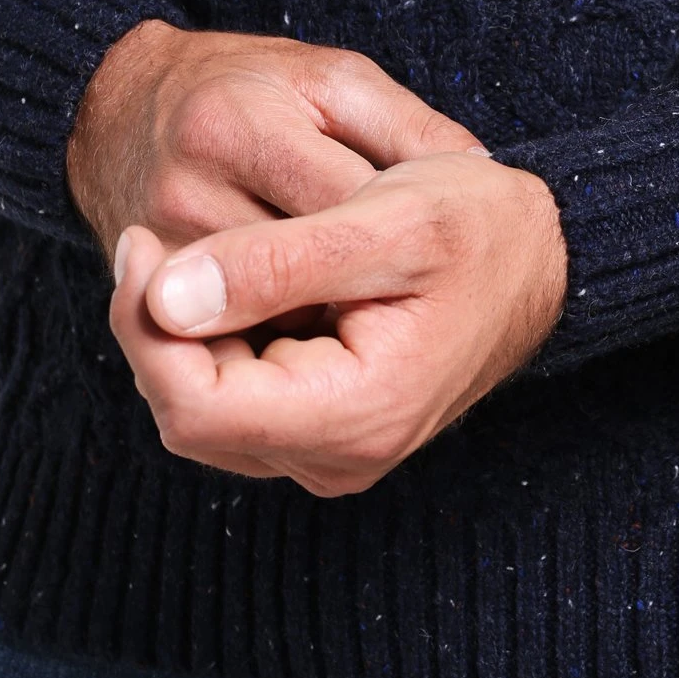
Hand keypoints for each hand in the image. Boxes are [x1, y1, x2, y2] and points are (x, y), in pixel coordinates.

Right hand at [66, 20, 485, 328]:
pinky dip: (285, 334)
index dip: (403, 236)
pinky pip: (236, 333)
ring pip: (272, 316)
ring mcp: (163, 245)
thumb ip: (403, 125)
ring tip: (378, 317)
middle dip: (370, 288)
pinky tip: (323, 328)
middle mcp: (189, 191)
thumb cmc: (241, 85)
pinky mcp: (152, 284)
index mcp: (237, 125)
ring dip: (329, 321)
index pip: (343, 206)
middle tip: (425, 303)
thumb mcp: (331, 78)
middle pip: (307, 273)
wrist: (118, 111)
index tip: (452, 256)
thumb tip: (482, 171)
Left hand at [109, 150, 568, 496]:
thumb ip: (277, 263)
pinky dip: (212, 346)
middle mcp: (340, 454)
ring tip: (190, 260)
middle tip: (153, 245)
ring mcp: (332, 450)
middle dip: (155, 330)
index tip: (140, 246)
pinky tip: (228, 290)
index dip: (144, 329)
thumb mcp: (388, 222)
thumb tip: (164, 298)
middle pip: (189, 414)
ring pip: (202, 411)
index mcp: (359, 412)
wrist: (538, 260)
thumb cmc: (479, 229)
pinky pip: (234, 401)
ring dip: (179, 338)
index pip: (194, 408)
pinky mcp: (325, 429)